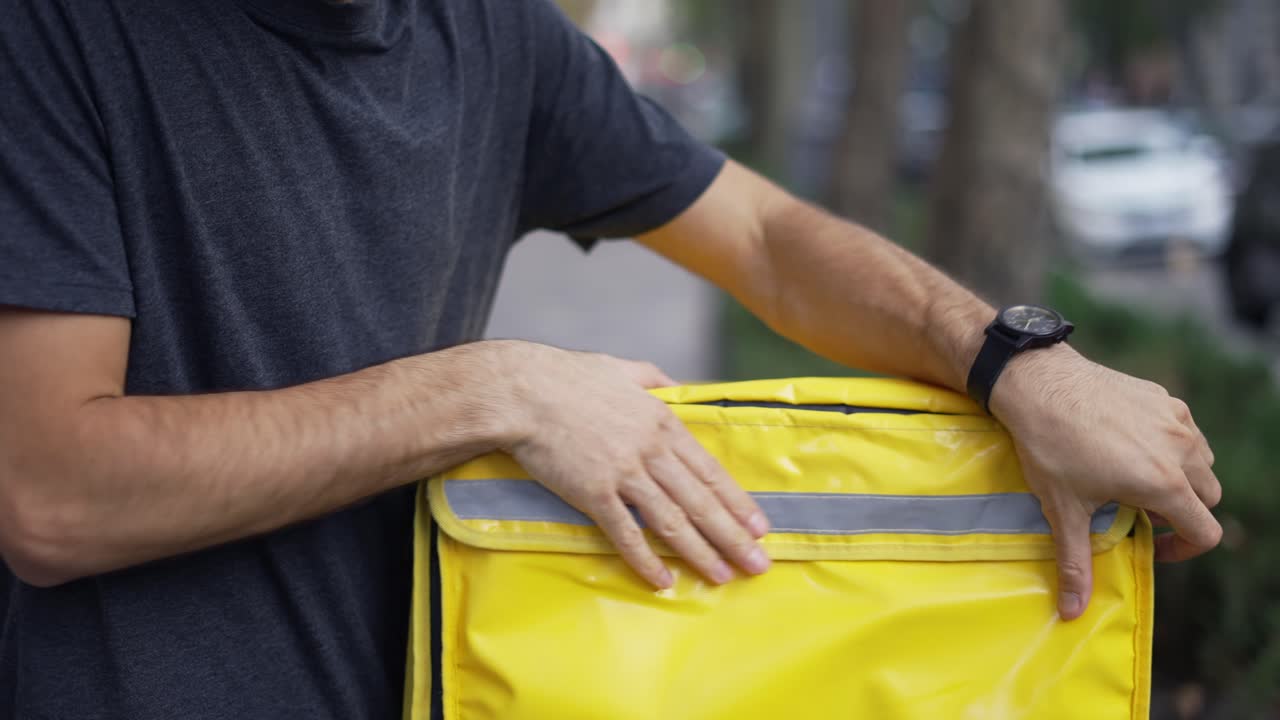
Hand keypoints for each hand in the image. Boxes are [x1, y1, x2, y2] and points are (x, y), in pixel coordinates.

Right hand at [494, 341, 770, 587]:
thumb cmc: (567, 377)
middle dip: (734, 536)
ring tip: (722, 576)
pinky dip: (647, 559)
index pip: (710, 470)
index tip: (759, 526)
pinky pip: (626, 533)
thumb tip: (676, 387)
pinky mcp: (594, 493)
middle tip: (758, 564)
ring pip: (673, 521)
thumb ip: (655, 380)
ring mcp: (624, 473)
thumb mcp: (623, 368)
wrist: (522, 392)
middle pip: (701, 501)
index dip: (737, 502)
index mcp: (662, 422)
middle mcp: (651, 450)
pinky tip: (663, 580)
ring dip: (701, 553)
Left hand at [991, 345, 1221, 619]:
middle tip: (1141, 512)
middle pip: (1208, 496)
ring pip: (1201, 460)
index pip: (1206, 531)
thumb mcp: (1063, 509)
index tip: (1153, 545)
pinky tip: (1130, 445)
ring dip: (1182, 477)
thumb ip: (1075, 562)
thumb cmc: (1049, 446)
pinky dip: (1169, 444)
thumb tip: (1071, 613)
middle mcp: (1180, 449)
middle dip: (1183, 512)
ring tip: (1138, 480)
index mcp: (1164, 483)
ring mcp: (1174, 418)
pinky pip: (1182, 428)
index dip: (1184, 549)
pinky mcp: (1160, 396)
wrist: (1036, 383)